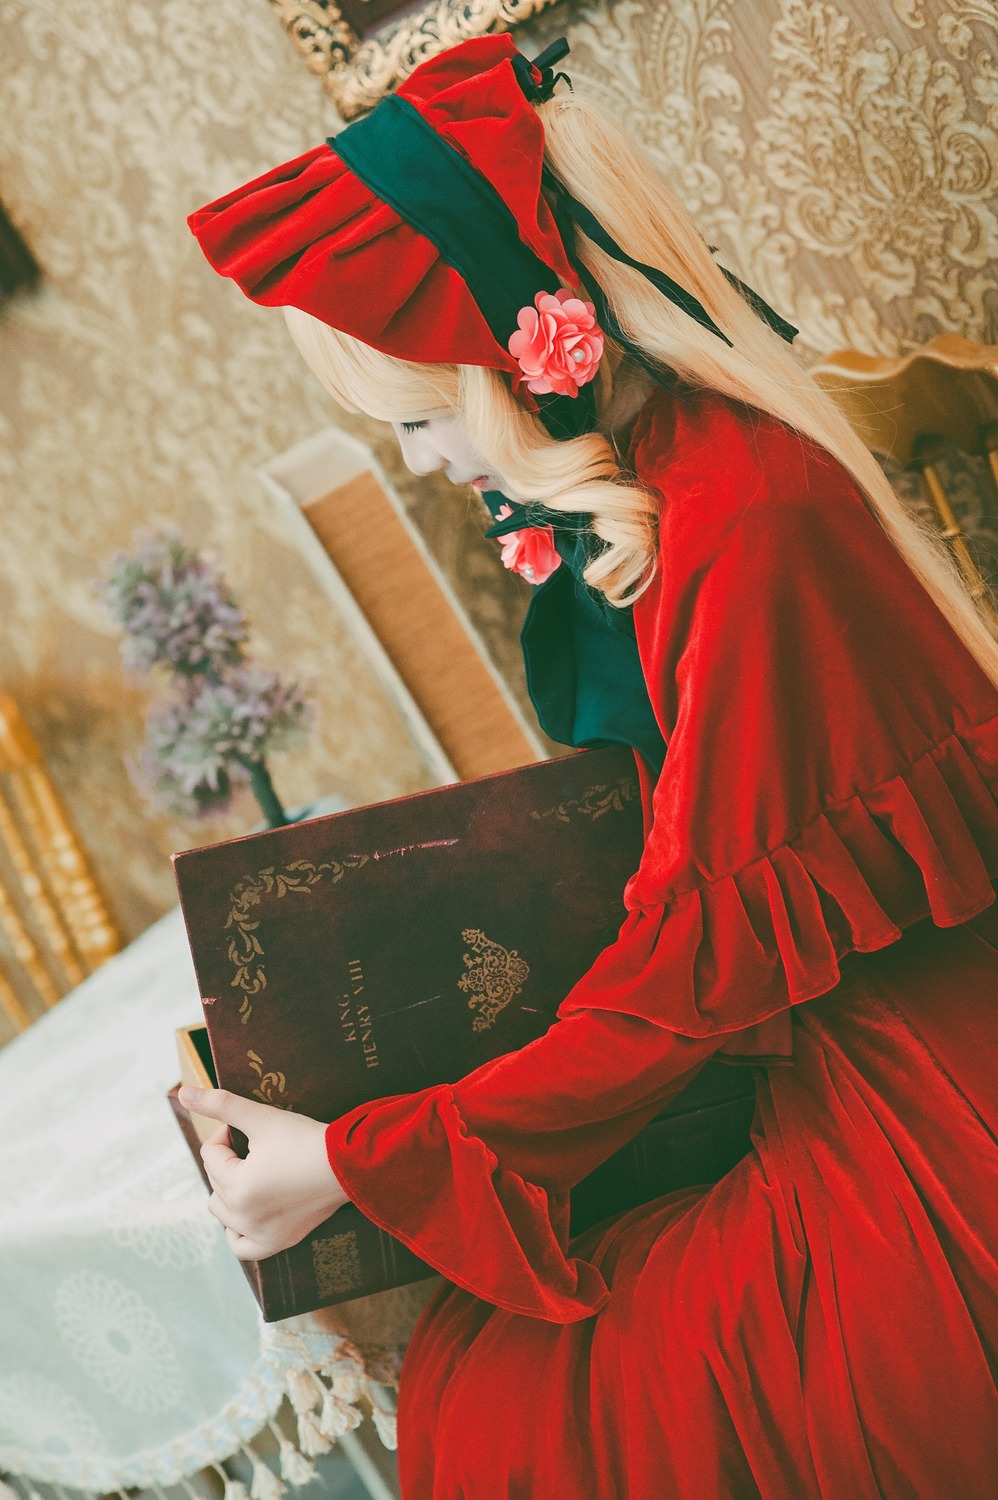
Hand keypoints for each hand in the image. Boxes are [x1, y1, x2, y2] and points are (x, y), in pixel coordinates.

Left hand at [178, 1087, 348, 1260]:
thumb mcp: (262, 1118)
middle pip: (215, 1182)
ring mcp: (260, 1234)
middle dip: (228, 1161)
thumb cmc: (306, 1140)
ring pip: (222, 1213)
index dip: (226, 1135)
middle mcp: (245, 1218)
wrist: (348, 1165)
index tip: (250, 1127)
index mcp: (238, 1188)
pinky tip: (248, 1212)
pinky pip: (241, 1247)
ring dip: (228, 1192)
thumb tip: (183, 1092)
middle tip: (256, 1146)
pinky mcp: (277, 1243)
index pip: (211, 1155)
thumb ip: (221, 1104)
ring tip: (253, 1173)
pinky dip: (238, 1230)